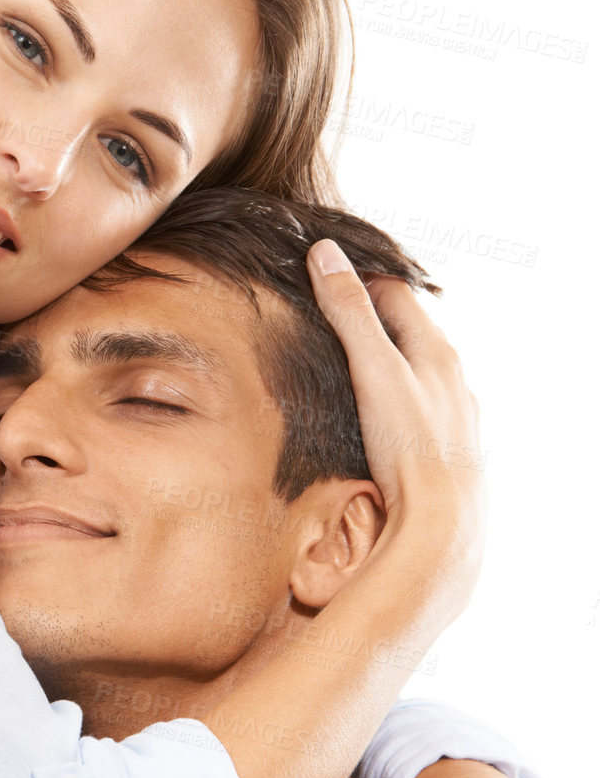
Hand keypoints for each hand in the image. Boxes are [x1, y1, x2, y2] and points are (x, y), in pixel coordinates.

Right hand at [308, 243, 486, 624]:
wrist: (439, 524)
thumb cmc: (408, 445)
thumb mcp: (372, 369)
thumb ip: (349, 313)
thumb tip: (325, 254)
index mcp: (437, 352)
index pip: (397, 295)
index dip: (360, 282)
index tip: (326, 280)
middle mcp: (452, 381)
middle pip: (410, 335)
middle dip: (373, 323)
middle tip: (330, 321)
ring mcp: (452, 418)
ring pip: (417, 378)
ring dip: (386, 368)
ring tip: (348, 372)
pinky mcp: (444, 453)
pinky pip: (417, 416)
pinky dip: (394, 407)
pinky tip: (376, 425)